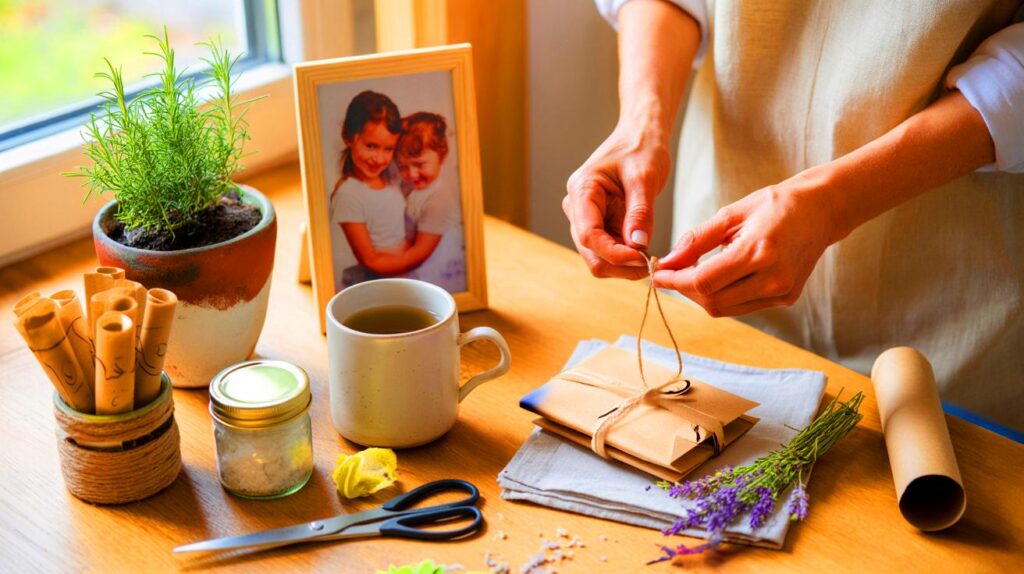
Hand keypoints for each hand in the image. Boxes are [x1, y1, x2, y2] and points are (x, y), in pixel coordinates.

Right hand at [563, 123, 670, 279]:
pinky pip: (609, 253)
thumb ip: (640, 212)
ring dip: (624, 266)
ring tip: (651, 259)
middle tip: (652, 264)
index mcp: (581, 190)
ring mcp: (586, 219)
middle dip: (620, 264)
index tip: (642, 259)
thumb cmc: (641, 148)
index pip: (588, 235)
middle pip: (591, 253)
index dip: (614, 253)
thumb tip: (638, 245)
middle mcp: (577, 208)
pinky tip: (646, 253)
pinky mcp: (600, 226)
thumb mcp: (645, 177)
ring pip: (598, 258)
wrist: (640, 137)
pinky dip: (627, 260)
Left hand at [654, 173, 838, 316]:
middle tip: (671, 273)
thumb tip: (667, 262)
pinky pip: (741, 307)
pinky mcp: (786, 298)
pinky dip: (721, 296)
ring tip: (691, 274)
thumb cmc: (774, 205)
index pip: (704, 281)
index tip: (656, 275)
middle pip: (712, 300)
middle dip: (684, 290)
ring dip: (701, 296)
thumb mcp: (731, 214)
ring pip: (725, 308)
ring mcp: (782, 291)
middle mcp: (774, 278)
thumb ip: (696, 240)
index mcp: (759, 251)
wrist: (820, 210)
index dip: (675, 281)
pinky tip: (716, 278)